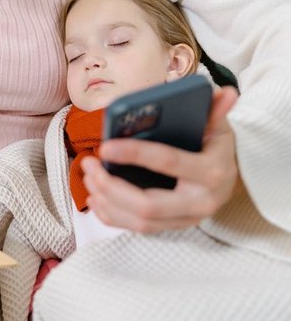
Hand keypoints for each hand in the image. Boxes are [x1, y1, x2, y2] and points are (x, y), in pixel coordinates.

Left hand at [81, 86, 238, 232]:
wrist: (230, 181)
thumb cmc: (217, 149)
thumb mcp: (219, 127)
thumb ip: (217, 110)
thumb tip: (224, 91)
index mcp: (211, 172)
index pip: (168, 162)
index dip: (134, 154)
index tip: (104, 146)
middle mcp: (200, 202)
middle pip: (148, 205)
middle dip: (111, 187)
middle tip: (89, 164)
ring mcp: (186, 219)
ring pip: (140, 221)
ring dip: (107, 201)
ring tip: (88, 177)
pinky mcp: (173, 227)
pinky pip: (138, 230)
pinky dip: (112, 217)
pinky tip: (95, 199)